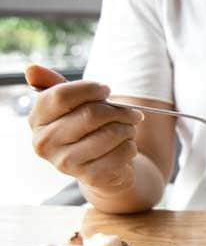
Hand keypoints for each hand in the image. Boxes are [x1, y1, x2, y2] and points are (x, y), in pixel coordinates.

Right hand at [25, 64, 143, 191]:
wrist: (102, 168)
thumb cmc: (87, 130)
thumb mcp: (73, 106)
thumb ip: (57, 86)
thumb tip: (32, 69)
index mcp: (37, 119)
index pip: (61, 96)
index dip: (89, 89)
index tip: (106, 90)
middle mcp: (45, 142)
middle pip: (90, 114)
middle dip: (119, 111)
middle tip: (133, 112)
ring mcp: (65, 162)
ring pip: (110, 134)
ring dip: (128, 129)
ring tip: (129, 129)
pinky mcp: (88, 176)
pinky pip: (122, 153)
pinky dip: (131, 146)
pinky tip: (126, 147)